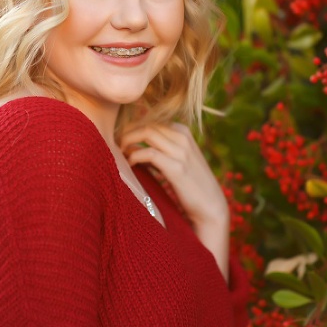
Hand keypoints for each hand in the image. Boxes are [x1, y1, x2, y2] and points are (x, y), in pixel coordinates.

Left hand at [120, 121, 229, 276]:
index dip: (132, 128)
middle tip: (116, 147)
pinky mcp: (176, 168)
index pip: (151, 120)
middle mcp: (183, 136)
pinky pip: (149, 153)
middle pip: (146, 124)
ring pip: (146, 133)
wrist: (210, 207)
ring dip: (128, 142)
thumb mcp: (176, 162)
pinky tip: (130, 165)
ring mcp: (181, 151)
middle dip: (127, 133)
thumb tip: (133, 149)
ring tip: (121, 155)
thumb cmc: (190, 186)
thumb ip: (159, 152)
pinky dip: (135, 156)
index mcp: (183, 131)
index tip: (121, 141)